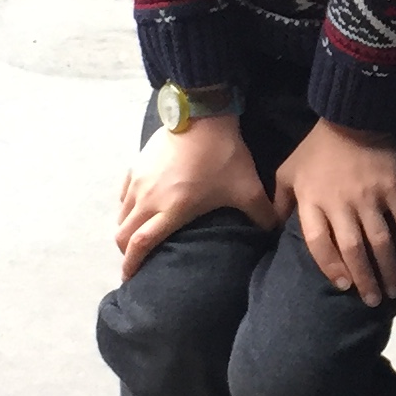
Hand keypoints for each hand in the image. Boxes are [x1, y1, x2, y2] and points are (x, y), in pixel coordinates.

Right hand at [114, 114, 275, 277]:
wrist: (204, 115)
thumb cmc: (224, 155)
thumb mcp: (247, 188)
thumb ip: (261, 215)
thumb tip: (274, 234)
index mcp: (171, 210)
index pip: (140, 244)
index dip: (131, 265)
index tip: (129, 280)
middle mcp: (148, 199)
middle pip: (122, 234)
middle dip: (126, 252)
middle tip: (137, 260)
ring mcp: (139, 181)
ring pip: (121, 215)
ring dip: (126, 229)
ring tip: (139, 235)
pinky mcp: (137, 165)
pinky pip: (124, 194)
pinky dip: (127, 207)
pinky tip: (140, 207)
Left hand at [273, 119, 395, 307]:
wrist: (351, 116)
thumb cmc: (316, 148)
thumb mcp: (288, 172)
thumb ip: (278, 203)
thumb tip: (272, 232)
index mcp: (313, 202)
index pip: (319, 243)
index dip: (331, 267)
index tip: (343, 286)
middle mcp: (341, 204)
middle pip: (352, 249)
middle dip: (364, 279)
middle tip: (372, 301)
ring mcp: (369, 197)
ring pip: (380, 241)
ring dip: (387, 269)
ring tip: (393, 291)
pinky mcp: (392, 188)